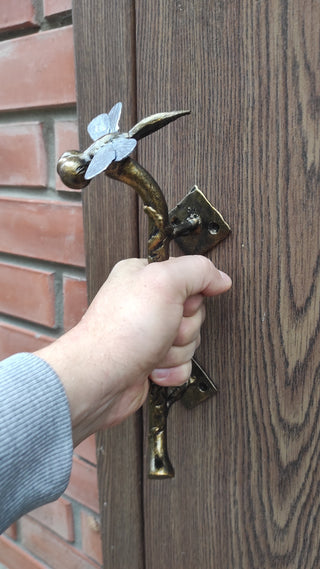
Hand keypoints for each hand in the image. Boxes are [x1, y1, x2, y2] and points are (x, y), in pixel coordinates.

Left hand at [35, 256, 230, 445]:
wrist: (100, 380)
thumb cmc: (121, 331)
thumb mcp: (165, 282)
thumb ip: (198, 271)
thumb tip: (220, 278)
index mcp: (143, 275)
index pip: (189, 276)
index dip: (191, 294)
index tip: (180, 302)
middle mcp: (144, 303)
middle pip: (193, 312)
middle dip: (184, 327)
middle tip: (164, 329)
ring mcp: (148, 333)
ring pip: (190, 340)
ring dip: (177, 351)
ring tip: (154, 351)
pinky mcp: (151, 361)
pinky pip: (182, 364)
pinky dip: (172, 370)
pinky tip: (153, 369)